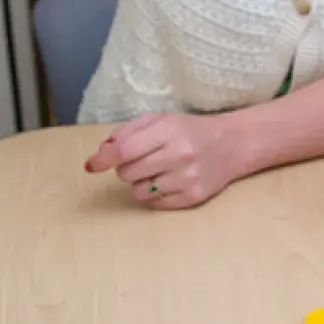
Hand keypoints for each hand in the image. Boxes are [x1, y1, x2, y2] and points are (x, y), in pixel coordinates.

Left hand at [82, 112, 239, 209]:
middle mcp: (179, 155)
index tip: (91, 165)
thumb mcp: (160, 119)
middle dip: (126, 168)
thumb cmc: (190, 130)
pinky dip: (154, 195)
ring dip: (140, 183)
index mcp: (169, 131)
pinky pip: (155, 204)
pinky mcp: (193, 198)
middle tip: (140, 160)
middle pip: (127, 173)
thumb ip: (129, 131)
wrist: (232, 144)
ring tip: (156, 172)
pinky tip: (167, 182)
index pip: (125, 150)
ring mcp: (187, 179)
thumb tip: (103, 150)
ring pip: (139, 192)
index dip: (103, 159)